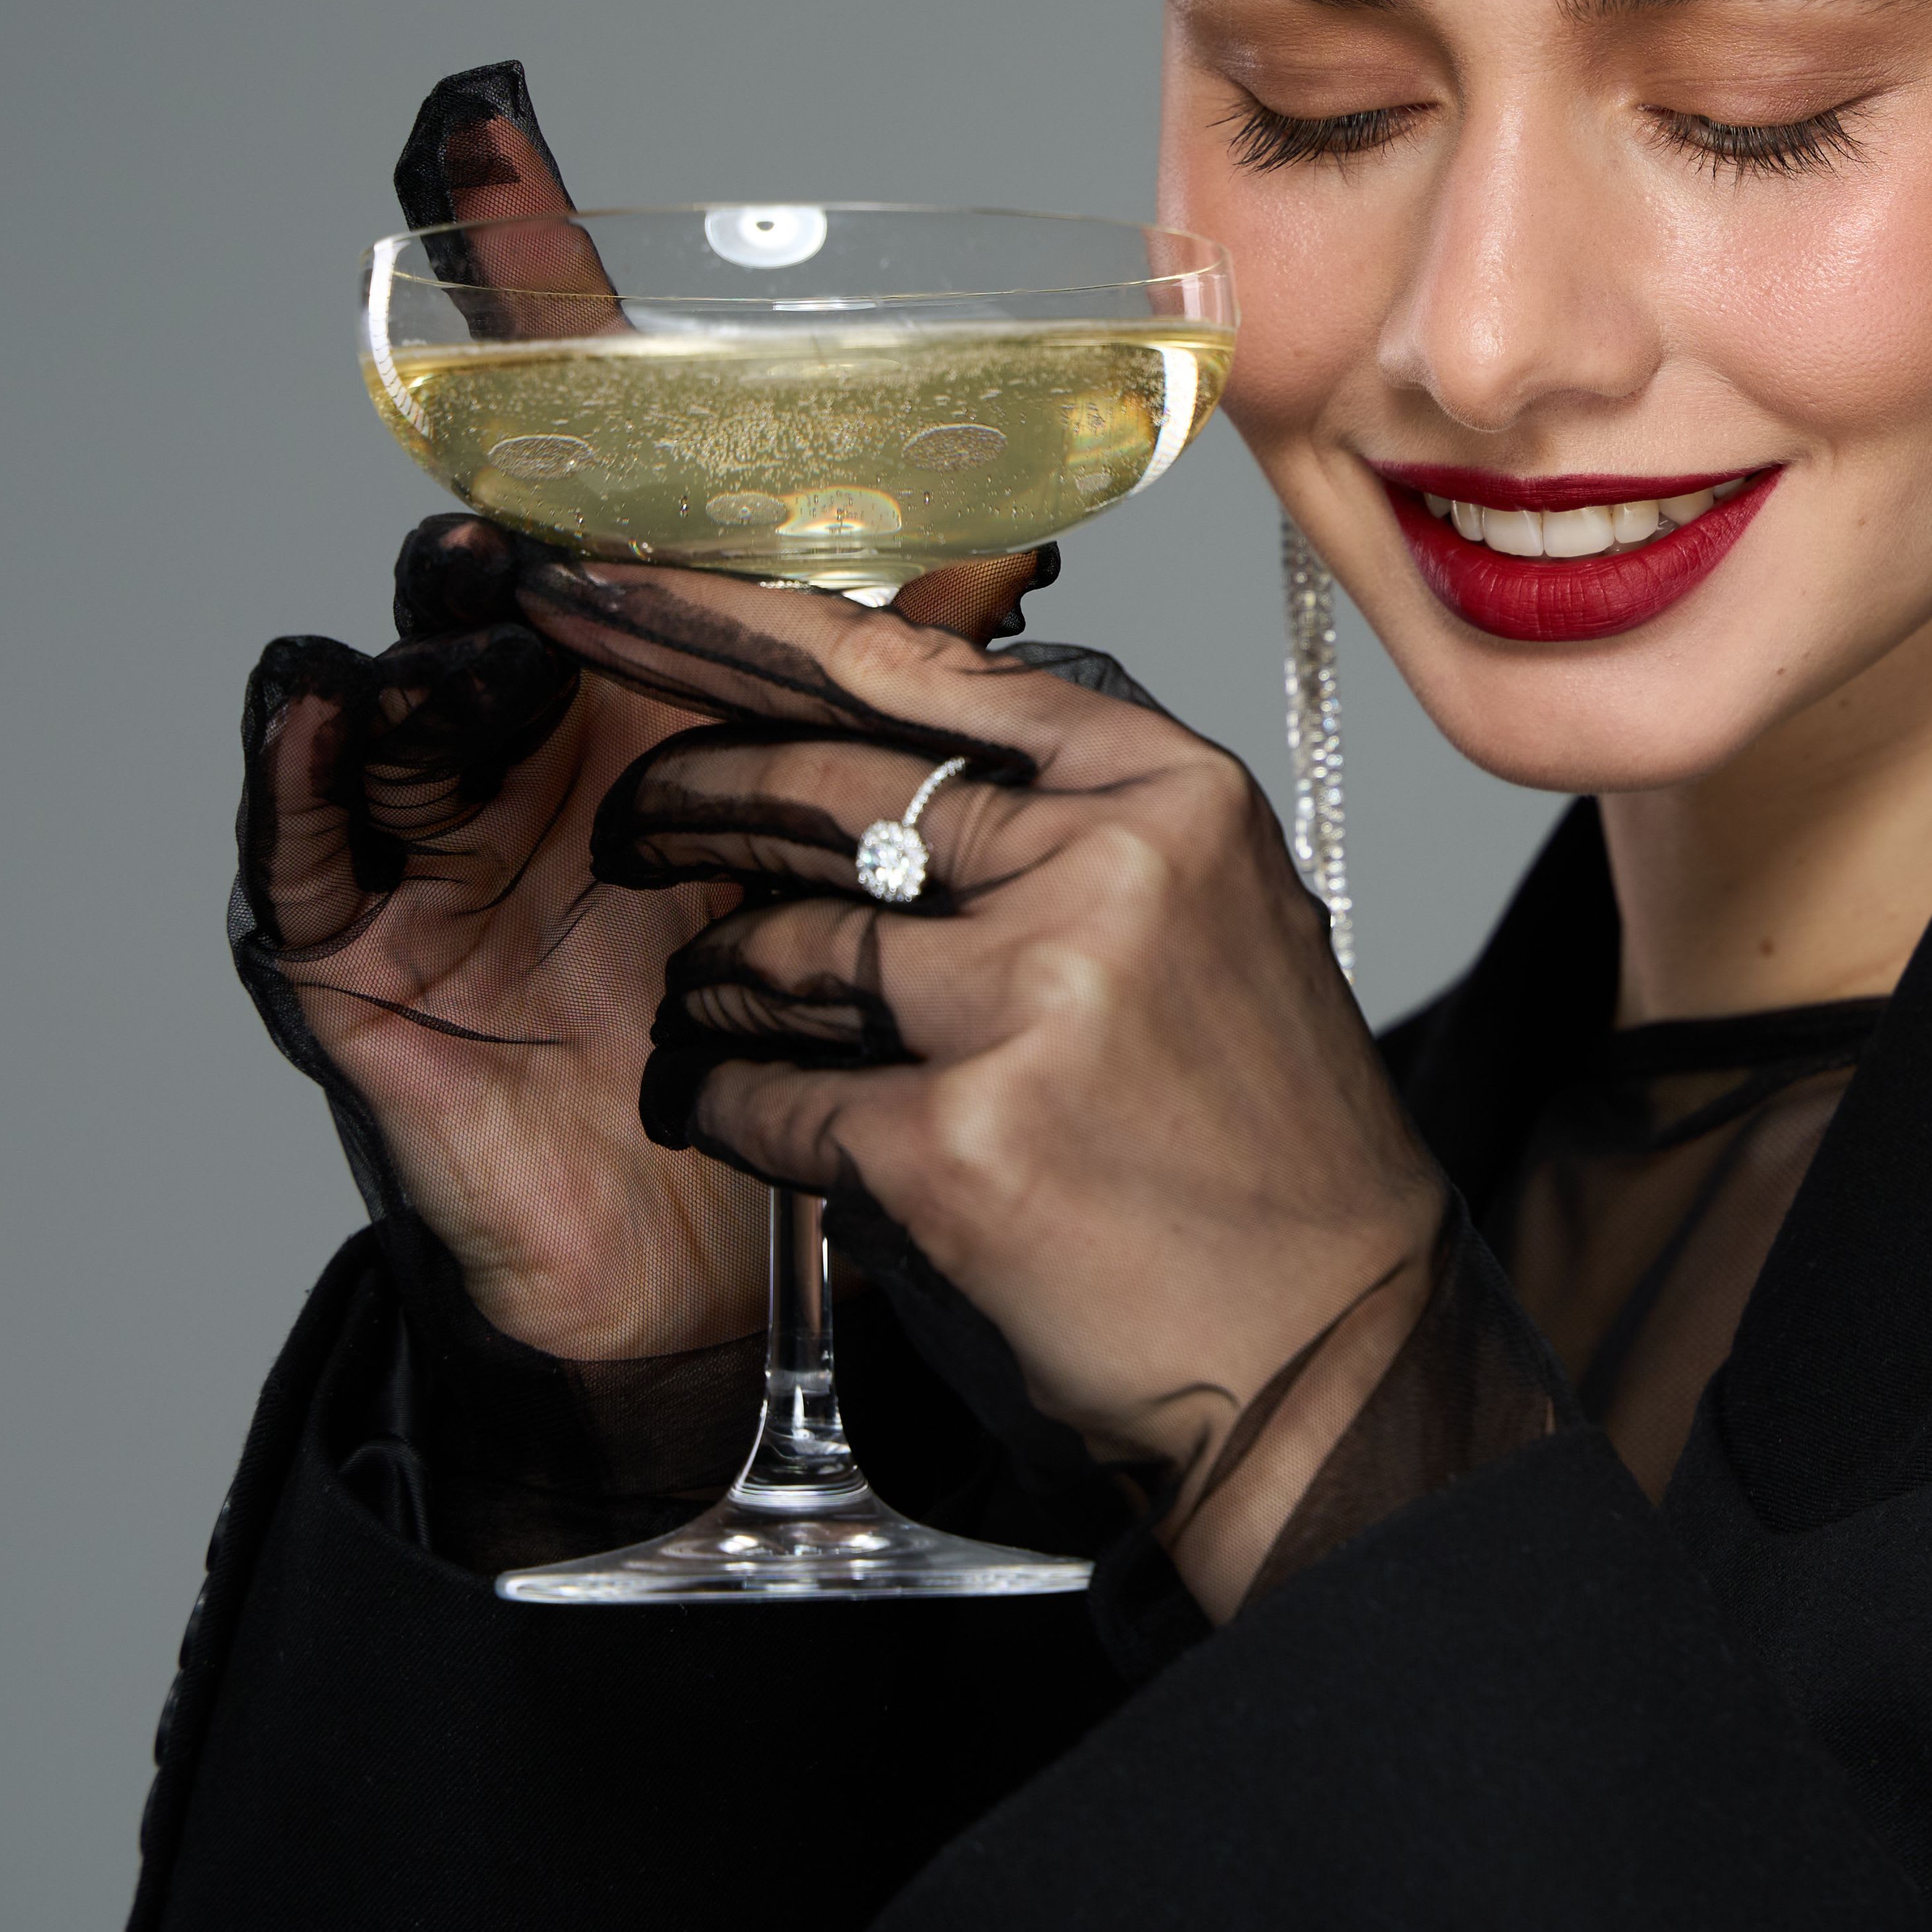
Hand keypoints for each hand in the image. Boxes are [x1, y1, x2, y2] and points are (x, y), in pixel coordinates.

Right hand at [236, 515, 1054, 1358]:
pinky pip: (305, 855)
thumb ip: (892, 710)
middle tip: (527, 545)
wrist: (708, 1257)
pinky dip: (297, 775)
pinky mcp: (355, 960)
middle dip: (500, 573)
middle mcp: (521, 766)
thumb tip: (1013, 550)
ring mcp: (429, 856)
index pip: (594, 568)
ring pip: (394, 719)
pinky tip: (315, 708)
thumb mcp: (840, 866)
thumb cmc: (772, 1043)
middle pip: (483, 628)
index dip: (570, 476)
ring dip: (428, 663)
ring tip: (473, 636)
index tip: (537, 335)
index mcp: (637, 721)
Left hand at [518, 546, 1442, 1612]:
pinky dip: (721, 1103)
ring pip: (775, 946)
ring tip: (699, 1012)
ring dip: (706, 981)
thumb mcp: (1200, 907)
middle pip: (819, 786)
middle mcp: (1106, 867)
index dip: (726, 620)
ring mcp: (1032, 1003)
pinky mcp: (957, 1143)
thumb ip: (1061, 802)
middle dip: (681, 798)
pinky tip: (718, 1113)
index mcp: (1163, 786)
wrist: (1330, 1342)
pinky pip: (765, 1092)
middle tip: (621, 822)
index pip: (903, 662)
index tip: (602, 589)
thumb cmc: (1257, 1132)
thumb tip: (879, 702)